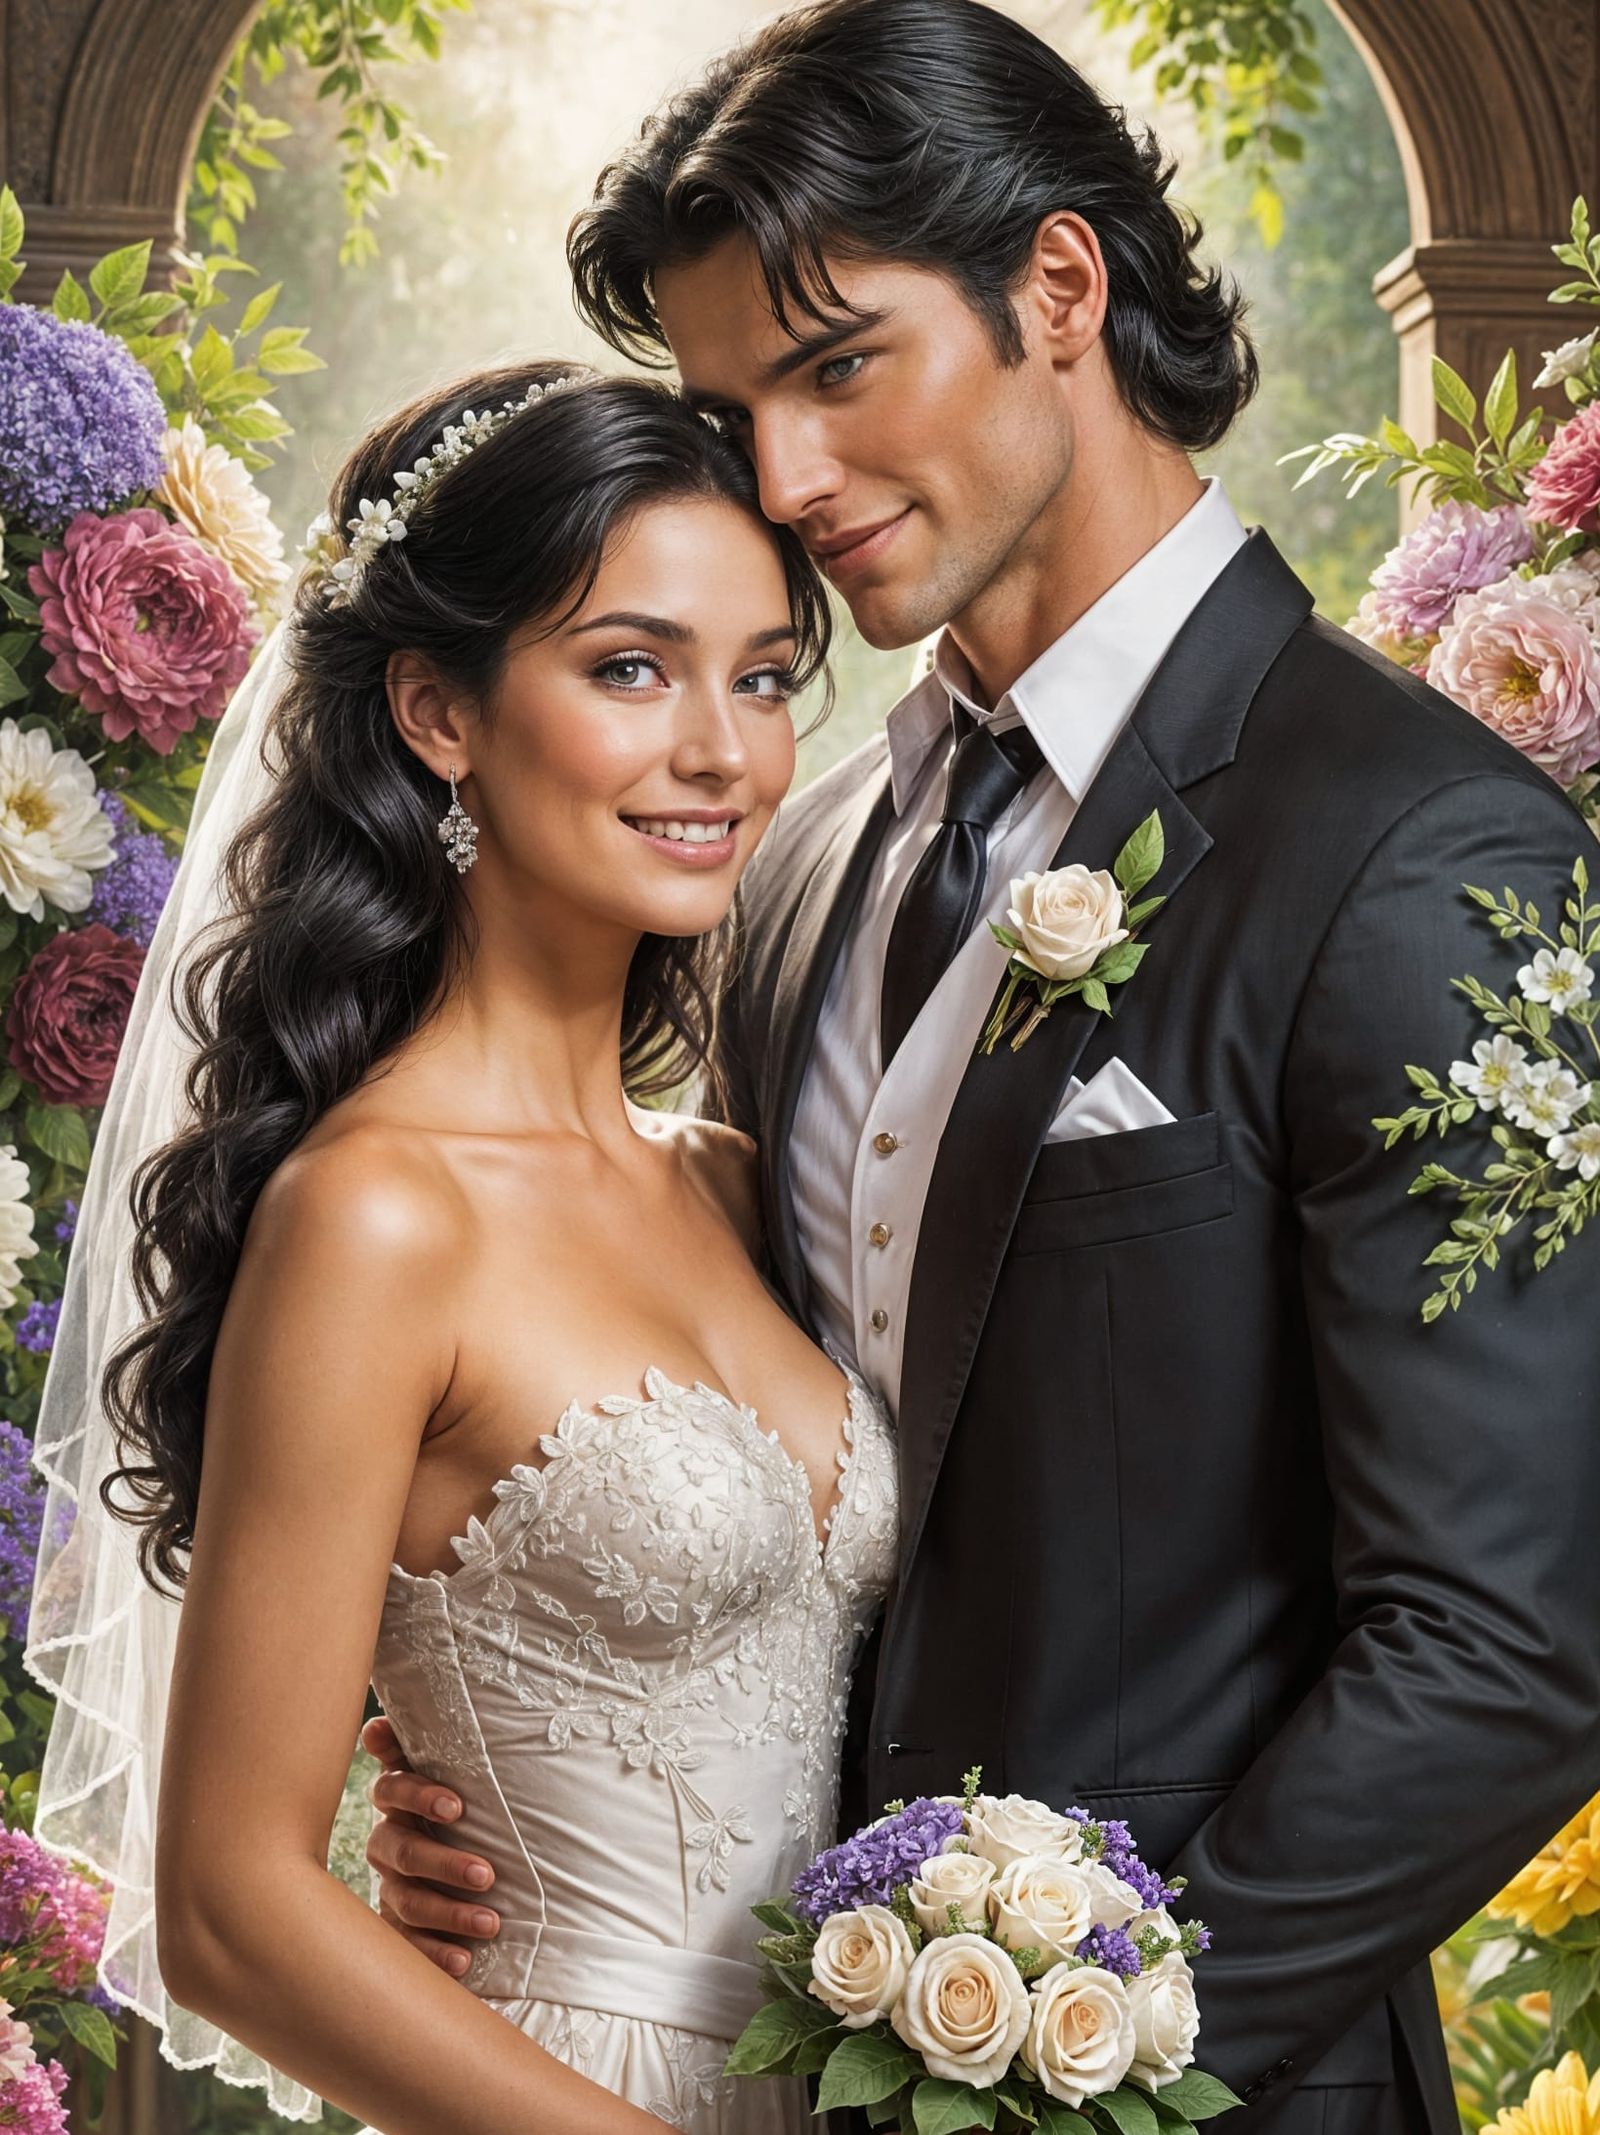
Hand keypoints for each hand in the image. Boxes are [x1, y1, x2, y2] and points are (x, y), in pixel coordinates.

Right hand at [361, 1714, 501, 1978]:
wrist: (471, 1859)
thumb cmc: (461, 1804)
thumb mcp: (452, 1771)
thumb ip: (417, 1748)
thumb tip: (376, 1726)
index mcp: (398, 1801)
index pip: (392, 1790)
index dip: (418, 1796)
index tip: (456, 1807)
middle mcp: (388, 1844)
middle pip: (402, 1851)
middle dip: (444, 1863)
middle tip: (487, 1875)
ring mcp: (392, 1887)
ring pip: (408, 1901)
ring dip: (449, 1913)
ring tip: (491, 1924)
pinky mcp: (400, 1928)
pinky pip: (410, 1945)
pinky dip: (436, 1954)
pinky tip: (464, 1961)